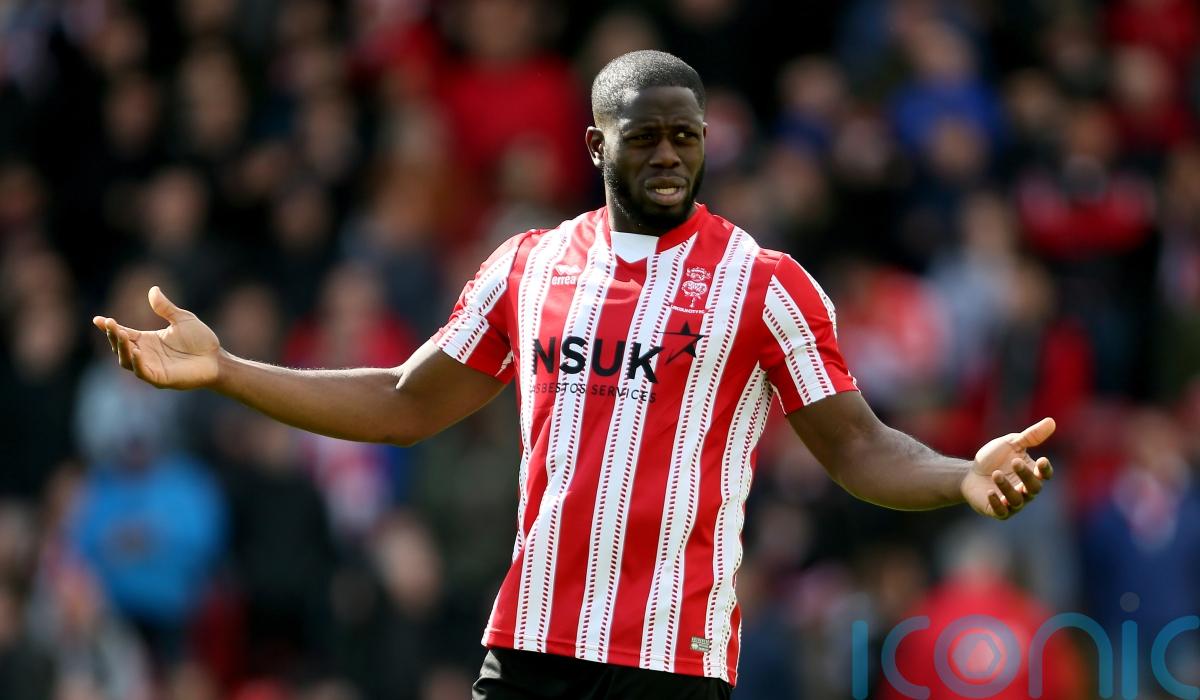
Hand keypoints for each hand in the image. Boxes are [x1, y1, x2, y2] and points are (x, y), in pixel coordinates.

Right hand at [92, 286, 219, 389]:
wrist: (217, 358)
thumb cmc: (201, 340)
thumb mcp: (182, 319)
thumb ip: (166, 308)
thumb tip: (153, 289)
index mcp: (147, 340)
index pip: (123, 333)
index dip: (109, 328)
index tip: (97, 319)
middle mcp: (145, 354)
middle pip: (121, 347)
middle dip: (113, 336)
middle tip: (110, 324)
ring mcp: (151, 367)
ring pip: (127, 361)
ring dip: (122, 349)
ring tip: (121, 335)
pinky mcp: (160, 378)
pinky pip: (143, 372)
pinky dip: (137, 363)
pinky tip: (137, 351)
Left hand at [961, 417, 1055, 519]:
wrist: (971, 473)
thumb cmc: (994, 458)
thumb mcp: (1011, 444)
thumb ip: (1031, 436)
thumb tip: (1051, 421)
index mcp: (1031, 473)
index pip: (1045, 475)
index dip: (1045, 469)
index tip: (1042, 460)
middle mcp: (1026, 491)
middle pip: (1034, 487)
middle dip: (1026, 475)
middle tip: (1015, 462)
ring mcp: (1012, 503)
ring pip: (1017, 500)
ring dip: (1007, 487)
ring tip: (996, 474)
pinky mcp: (997, 511)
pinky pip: (1001, 512)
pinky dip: (997, 503)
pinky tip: (990, 492)